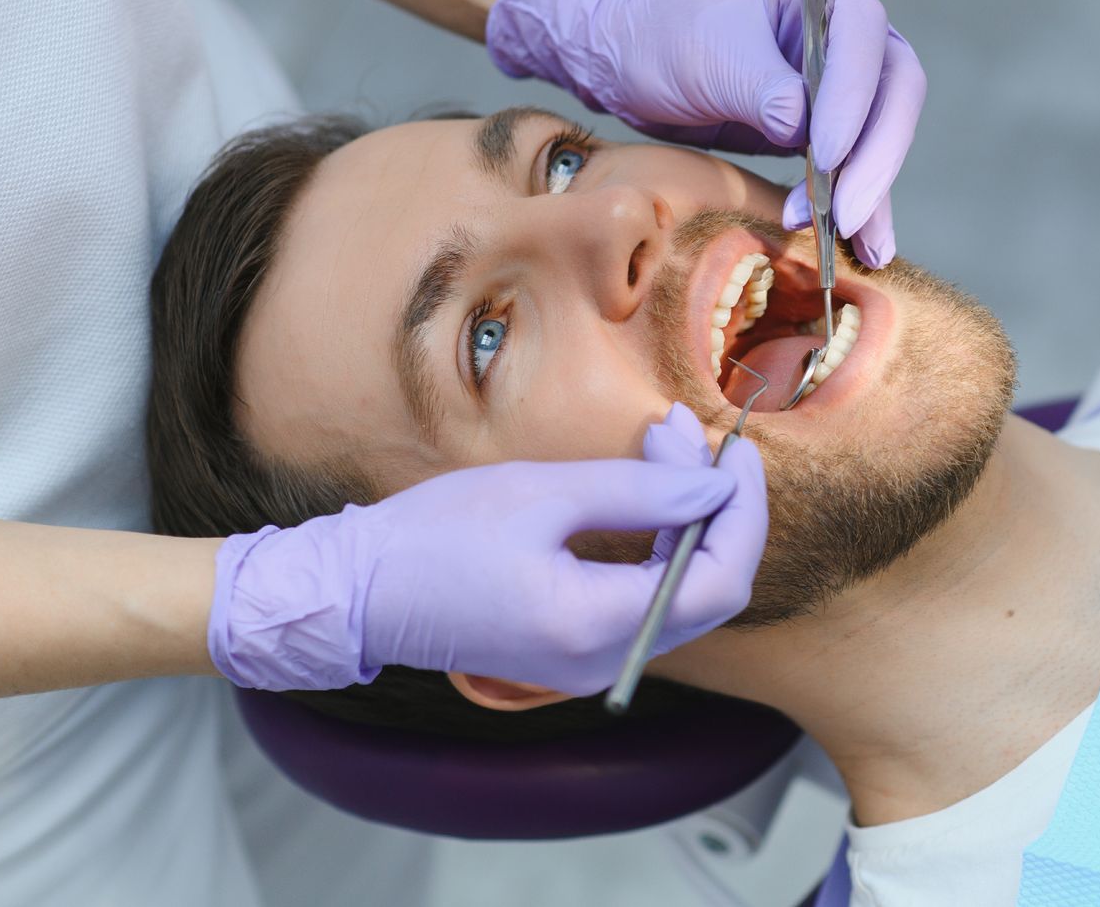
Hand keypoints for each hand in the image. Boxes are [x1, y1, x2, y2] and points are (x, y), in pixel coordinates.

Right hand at [207, 404, 768, 695]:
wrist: (358, 592)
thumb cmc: (434, 537)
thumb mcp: (543, 493)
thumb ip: (642, 490)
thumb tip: (715, 481)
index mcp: (594, 626)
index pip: (719, 579)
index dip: (741, 511)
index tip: (734, 449)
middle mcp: (604, 661)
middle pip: (711, 591)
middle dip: (717, 506)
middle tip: (691, 434)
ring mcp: (592, 664)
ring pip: (683, 594)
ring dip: (689, 518)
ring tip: (666, 444)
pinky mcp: (577, 650)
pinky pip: (648, 600)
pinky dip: (659, 543)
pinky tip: (647, 489)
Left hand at [486, 0, 924, 266]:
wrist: (630, 56)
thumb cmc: (664, 34)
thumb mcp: (706, 54)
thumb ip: (760, 88)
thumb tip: (802, 131)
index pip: (863, 39)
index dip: (853, 97)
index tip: (822, 152)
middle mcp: (845, 33)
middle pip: (892, 92)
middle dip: (873, 156)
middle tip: (847, 212)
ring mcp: (841, 83)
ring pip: (881, 136)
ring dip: (873, 192)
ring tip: (864, 248)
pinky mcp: (827, 129)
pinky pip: (855, 167)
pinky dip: (860, 207)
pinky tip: (865, 248)